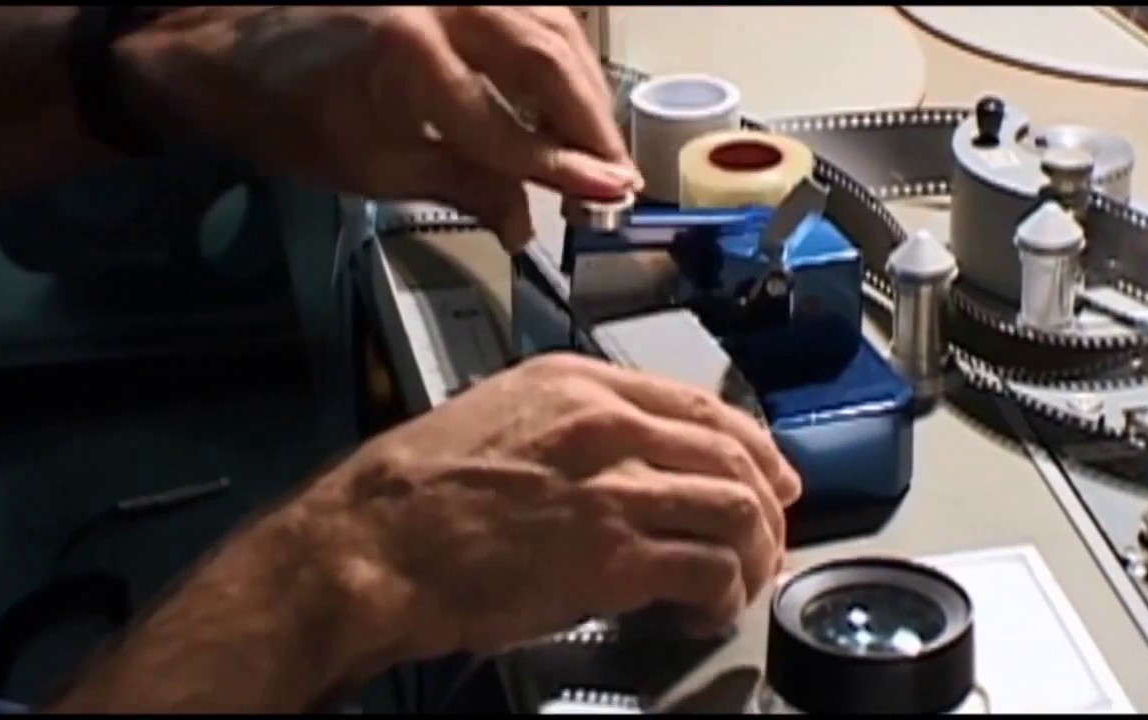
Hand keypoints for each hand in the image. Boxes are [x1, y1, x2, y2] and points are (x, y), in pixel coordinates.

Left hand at [120, 6, 640, 250]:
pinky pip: (530, 5)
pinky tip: (573, 83)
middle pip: (546, 61)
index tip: (609, 196)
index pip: (509, 128)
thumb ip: (462, 185)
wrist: (226, 46)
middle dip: (590, 122)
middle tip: (618, 174)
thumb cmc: (287, 113)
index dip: (564, 168)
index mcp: (409, 59)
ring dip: (585, 83)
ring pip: (550, 23)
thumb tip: (525, 222)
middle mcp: (439, 5)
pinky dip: (561, 46)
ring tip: (602, 138)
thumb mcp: (373, 167)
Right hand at [305, 352, 801, 662]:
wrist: (374, 545)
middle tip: (773, 533)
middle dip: (766, 499)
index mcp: (578, 384)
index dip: (750, 440)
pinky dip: (723, 593)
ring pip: (734, 507)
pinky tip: (708, 610)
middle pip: (730, 452)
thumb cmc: (414, 491)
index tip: (770, 469)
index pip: (697, 402)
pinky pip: (706, 568)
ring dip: (753, 550)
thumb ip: (568, 430)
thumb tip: (620, 464)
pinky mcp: (612, 554)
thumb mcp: (496, 420)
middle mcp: (607, 423)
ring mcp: (614, 486)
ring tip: (743, 580)